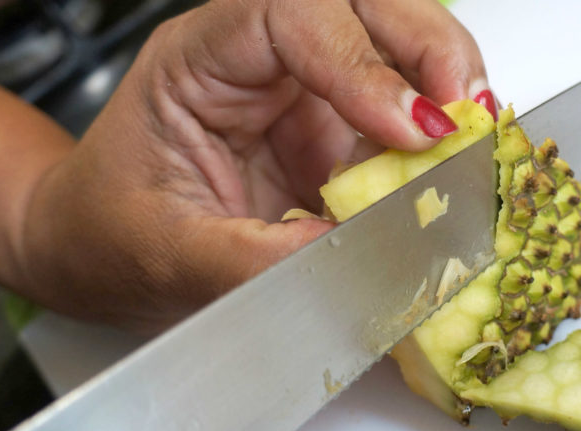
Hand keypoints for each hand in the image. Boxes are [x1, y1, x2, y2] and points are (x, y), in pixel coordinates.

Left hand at [0, 0, 491, 332]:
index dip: (360, 61)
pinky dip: (437, 138)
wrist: (105, 249)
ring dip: (445, 84)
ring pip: (393, 48)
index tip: (407, 128)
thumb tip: (344, 254)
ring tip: (475, 136)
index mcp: (200, 61)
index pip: (289, 16)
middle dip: (427, 48)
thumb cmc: (111, 231)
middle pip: (360, 5)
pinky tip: (455, 165)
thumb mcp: (169, 252)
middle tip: (467, 111)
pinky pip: (399, 118)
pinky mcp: (334, 137)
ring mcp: (304, 96)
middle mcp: (259, 62)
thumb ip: (250, 256)